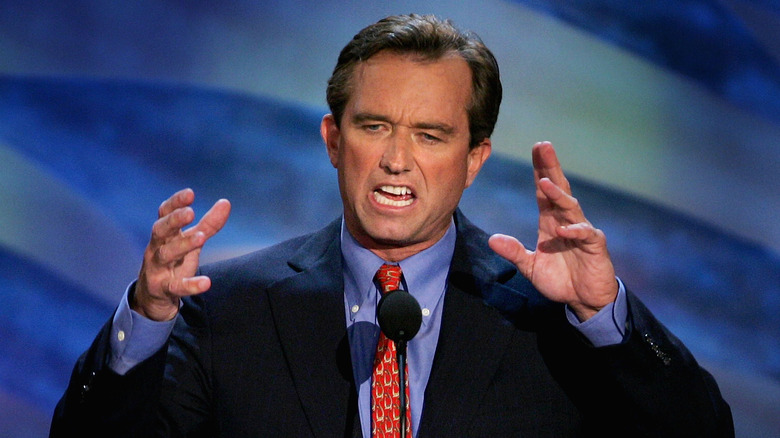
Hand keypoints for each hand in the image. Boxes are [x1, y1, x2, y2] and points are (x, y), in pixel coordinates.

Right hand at [133, 188, 230, 320]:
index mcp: (164, 234)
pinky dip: (190, 285)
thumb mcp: (191, 241)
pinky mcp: (163, 289)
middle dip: (174, 220)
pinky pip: (175, 287)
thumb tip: (226, 202)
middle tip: (190, 212)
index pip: (164, 213)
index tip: (190, 193)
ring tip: (201, 238)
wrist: (154, 296)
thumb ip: (208, 224)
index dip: (175, 202)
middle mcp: (157, 248)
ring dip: (183, 245)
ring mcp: (157, 268)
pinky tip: (206, 282)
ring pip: (166, 254)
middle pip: (160, 230)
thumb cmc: (174, 261)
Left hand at [488, 142, 616, 320]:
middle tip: (544, 147)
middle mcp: (566, 221)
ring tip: (545, 184)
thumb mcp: (530, 267)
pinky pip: (585, 234)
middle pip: (559, 189)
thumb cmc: (560, 280)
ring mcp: (581, 231)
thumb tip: (492, 239)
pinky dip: (575, 230)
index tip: (535, 149)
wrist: (584, 300)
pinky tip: (563, 228)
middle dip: (551, 168)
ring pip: (571, 207)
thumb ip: (514, 252)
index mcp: (550, 222)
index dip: (540, 170)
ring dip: (559, 196)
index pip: (544, 191)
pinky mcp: (594, 246)